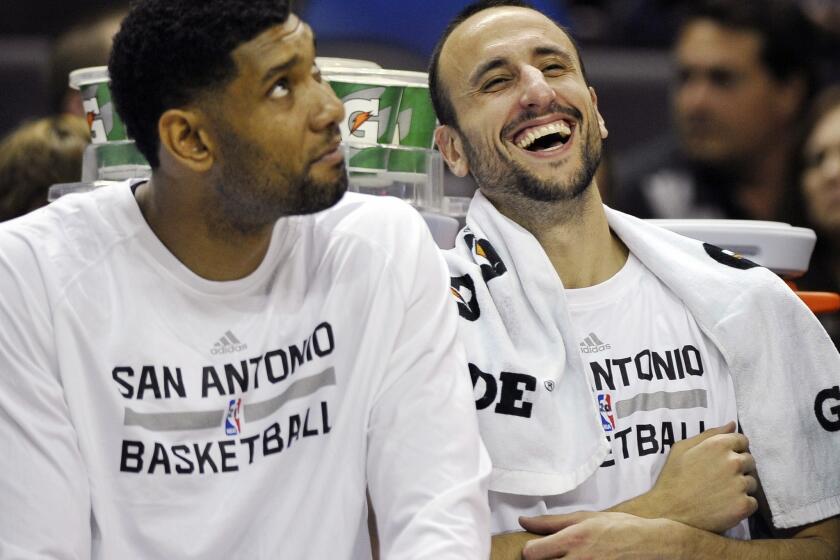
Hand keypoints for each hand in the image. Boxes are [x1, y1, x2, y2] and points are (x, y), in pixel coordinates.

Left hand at [520, 511, 677, 558]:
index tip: (536, 548)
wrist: (649, 544)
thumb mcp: (584, 517)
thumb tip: (524, 521)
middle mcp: (579, 559)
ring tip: (566, 559)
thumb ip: (551, 522)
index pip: (532, 553)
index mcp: (572, 539)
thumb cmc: (617, 527)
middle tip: (550, 556)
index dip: (530, 550)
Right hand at [636, 421, 757, 532]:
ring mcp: (740, 484)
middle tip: (720, 478)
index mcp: (719, 445)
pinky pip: (752, 502)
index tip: (723, 460)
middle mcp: (733, 462)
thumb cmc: (672, 478)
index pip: (742, 440)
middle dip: (739, 467)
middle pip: (750, 460)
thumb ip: (708, 434)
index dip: (734, 449)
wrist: (668, 512)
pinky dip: (742, 504)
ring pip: (752, 482)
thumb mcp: (682, 448)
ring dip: (741, 486)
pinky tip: (725, 506)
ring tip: (721, 493)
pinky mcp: (744, 505)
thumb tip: (732, 424)